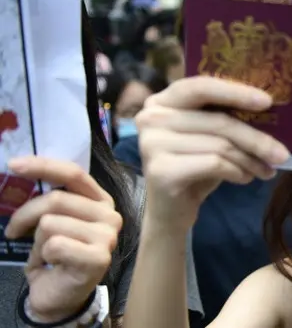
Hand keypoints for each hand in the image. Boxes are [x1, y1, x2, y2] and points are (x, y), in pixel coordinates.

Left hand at [4, 157, 121, 321]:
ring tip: (47, 254)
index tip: (13, 165)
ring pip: (51, 223)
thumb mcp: (55, 220)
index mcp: (100, 201)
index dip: (43, 166)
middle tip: (14, 231)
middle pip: (56, 199)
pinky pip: (55, 245)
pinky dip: (44, 257)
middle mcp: (110, 215)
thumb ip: (53, 199)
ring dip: (38, 242)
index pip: (73, 174)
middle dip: (25, 215)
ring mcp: (107, 236)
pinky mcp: (98, 258)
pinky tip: (54, 264)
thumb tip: (22, 169)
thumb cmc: (57, 255)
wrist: (61, 296)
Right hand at [136, 76, 289, 231]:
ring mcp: (152, 143)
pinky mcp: (161, 170)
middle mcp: (151, 117)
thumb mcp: (210, 137)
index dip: (236, 92)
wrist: (170, 210)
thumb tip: (271, 111)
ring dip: (251, 160)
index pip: (202, 86)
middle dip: (256, 138)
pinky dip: (237, 172)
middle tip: (283, 154)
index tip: (268, 101)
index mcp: (164, 100)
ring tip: (266, 170)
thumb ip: (227, 118)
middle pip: (218, 121)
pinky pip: (214, 164)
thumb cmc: (195, 166)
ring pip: (220, 145)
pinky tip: (245, 178)